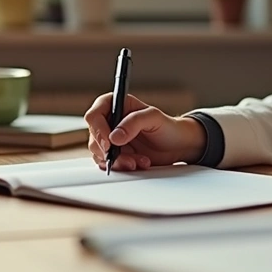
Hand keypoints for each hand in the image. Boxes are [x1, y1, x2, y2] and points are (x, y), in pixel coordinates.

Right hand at [83, 93, 206, 171]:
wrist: (177, 145)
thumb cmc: (167, 126)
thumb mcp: (154, 118)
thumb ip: (134, 122)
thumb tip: (114, 136)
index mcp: (116, 105)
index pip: (94, 115)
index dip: (98, 130)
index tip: (109, 143)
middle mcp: (110, 122)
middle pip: (94, 137)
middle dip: (110, 151)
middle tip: (127, 157)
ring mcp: (111, 140)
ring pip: (100, 154)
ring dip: (118, 161)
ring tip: (139, 161)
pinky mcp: (116, 155)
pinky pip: (109, 164)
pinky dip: (122, 167)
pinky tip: (138, 163)